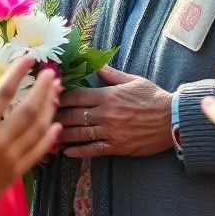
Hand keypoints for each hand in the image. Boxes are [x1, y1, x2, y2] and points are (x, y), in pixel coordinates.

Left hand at [56, 66, 174, 157]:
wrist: (172, 119)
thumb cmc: (153, 97)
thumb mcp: (133, 80)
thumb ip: (112, 74)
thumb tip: (97, 64)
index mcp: (108, 95)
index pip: (77, 96)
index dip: (61, 97)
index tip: (49, 97)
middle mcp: (106, 114)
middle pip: (73, 115)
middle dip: (56, 116)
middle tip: (42, 117)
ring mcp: (110, 131)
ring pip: (80, 134)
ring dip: (62, 135)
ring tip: (48, 134)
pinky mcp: (117, 146)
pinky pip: (93, 150)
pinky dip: (79, 151)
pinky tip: (67, 152)